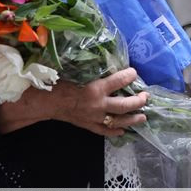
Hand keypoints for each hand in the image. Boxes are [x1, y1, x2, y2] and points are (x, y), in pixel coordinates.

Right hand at [0, 67, 147, 136]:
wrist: (45, 101)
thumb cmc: (59, 82)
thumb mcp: (77, 71)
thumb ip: (93, 68)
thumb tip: (108, 59)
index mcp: (95, 89)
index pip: (119, 81)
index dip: (129, 75)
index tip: (134, 72)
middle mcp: (98, 105)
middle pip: (124, 105)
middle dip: (138, 101)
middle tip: (145, 96)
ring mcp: (94, 118)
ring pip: (119, 121)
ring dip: (132, 119)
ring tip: (143, 117)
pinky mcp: (88, 125)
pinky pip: (104, 131)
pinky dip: (115, 132)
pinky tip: (123, 131)